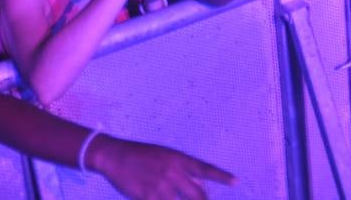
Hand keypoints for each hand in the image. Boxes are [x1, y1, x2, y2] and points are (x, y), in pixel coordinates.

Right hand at [90, 134, 235, 199]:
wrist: (114, 155)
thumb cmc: (140, 155)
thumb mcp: (163, 155)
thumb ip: (180, 170)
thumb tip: (198, 187)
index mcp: (177, 158)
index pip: (204, 169)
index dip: (221, 176)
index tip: (236, 182)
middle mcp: (172, 171)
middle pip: (198, 195)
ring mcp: (161, 185)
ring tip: (173, 198)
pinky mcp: (148, 196)